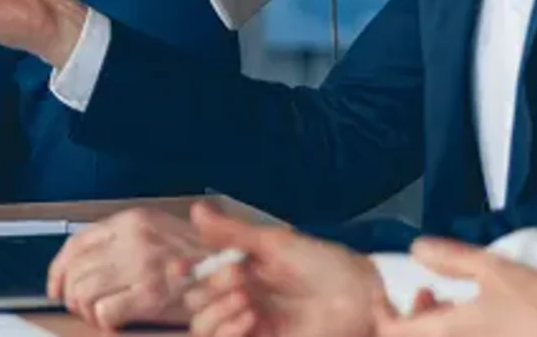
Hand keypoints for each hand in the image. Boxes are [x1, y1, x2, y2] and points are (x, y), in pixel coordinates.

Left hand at [46, 208, 207, 328]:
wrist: (239, 275)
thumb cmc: (200, 260)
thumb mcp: (159, 234)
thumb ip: (125, 241)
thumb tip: (86, 265)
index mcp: (132, 220)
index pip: (76, 243)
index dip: (59, 270)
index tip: (56, 288)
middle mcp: (133, 238)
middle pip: (76, 269)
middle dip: (73, 295)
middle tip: (82, 308)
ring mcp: (142, 265)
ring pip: (84, 291)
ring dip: (87, 310)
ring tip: (100, 316)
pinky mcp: (152, 294)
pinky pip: (105, 311)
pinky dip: (104, 321)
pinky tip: (116, 323)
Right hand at [178, 202, 389, 336]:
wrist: (358, 297)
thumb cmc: (321, 263)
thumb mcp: (274, 243)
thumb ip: (232, 233)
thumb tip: (194, 210)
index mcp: (238, 272)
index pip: (196, 275)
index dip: (182, 273)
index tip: (178, 267)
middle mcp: (238, 299)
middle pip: (195, 302)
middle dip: (209, 289)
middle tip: (237, 277)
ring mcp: (249, 326)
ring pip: (203, 328)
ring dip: (216, 312)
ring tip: (245, 300)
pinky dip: (228, 330)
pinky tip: (249, 317)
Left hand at [376, 240, 536, 336]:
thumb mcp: (494, 270)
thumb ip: (451, 259)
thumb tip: (414, 249)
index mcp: (447, 333)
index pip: (392, 332)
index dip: (381, 313)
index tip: (386, 291)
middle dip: (410, 317)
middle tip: (427, 292)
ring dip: (432, 324)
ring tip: (447, 301)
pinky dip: (453, 330)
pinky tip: (472, 316)